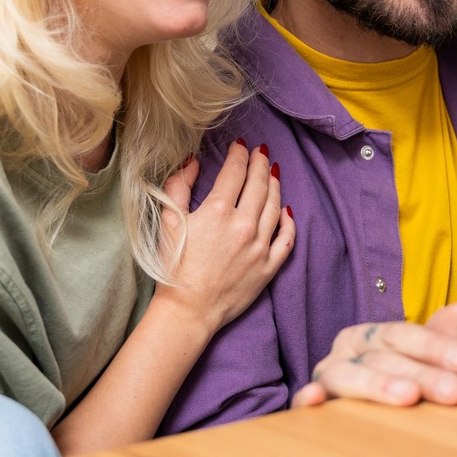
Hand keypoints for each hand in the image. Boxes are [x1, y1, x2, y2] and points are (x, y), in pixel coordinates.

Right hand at [153, 141, 293, 336]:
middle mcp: (244, 225)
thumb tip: (191, 162)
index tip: (241, 146)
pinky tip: (286, 210)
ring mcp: (260, 247)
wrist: (187, 311)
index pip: (235, 173)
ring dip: (275, 186)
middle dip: (261, 164)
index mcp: (218, 211)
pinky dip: (289, 221)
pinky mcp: (269, 267)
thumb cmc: (173, 267)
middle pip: (259, 185)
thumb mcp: (168, 222)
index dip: (239, 155)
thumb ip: (178, 187)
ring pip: (275, 207)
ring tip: (273, 173)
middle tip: (262, 152)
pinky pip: (287, 239)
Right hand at [290, 302, 456, 408]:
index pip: (403, 335)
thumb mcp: (419, 357)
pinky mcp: (305, 406)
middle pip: (383, 359)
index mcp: (370, 336)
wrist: (354, 404)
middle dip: (421, 375)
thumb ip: (441, 336)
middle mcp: (345, 353)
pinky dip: (306, 400)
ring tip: (409, 396)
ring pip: (348, 377)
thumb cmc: (390, 377)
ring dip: (378, 385)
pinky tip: (316, 399)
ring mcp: (325, 379)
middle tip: (453, 391)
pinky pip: (301, 402)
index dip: (434, 346)